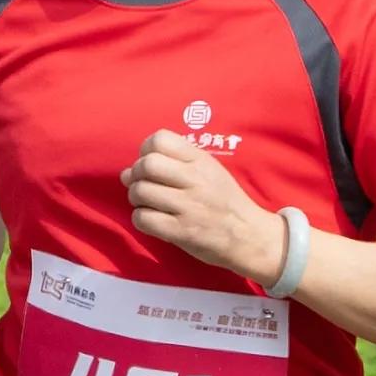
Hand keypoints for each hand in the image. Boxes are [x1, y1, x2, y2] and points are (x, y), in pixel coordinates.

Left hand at [123, 129, 282, 285]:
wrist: (250, 236)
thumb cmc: (225, 202)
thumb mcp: (209, 171)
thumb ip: (174, 164)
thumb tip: (126, 171)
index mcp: (201, 161)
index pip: (160, 139)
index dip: (146, 151)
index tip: (152, 166)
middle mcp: (195, 180)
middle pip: (146, 165)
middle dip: (136, 176)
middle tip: (144, 186)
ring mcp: (188, 206)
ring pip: (140, 191)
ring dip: (136, 199)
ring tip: (148, 204)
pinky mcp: (181, 231)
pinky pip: (143, 219)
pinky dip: (141, 219)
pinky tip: (152, 220)